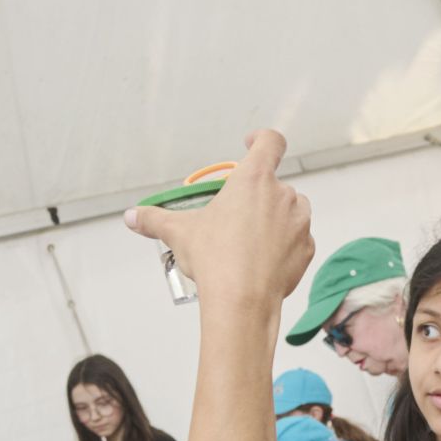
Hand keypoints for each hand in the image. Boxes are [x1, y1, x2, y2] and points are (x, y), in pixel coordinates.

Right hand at [125, 130, 313, 304]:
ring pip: (289, 210)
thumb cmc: (217, 260)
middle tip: (234, 217)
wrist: (243, 301)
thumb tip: (133, 217)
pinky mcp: (306, 249)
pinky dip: (283, 245)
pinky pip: (296, 239)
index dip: (261, 139)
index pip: (270, 142)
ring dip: (274, 218)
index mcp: (254, 178)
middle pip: (273, 184)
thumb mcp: (179, 233)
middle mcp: (283, 194)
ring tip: (248, 240)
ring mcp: (299, 222)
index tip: (251, 143)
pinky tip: (262, 260)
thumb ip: (155, 220)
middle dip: (255, 197)